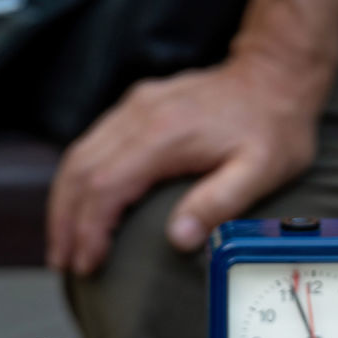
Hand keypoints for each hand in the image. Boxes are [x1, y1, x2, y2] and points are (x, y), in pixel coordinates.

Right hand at [47, 53, 326, 275]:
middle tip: (63, 261)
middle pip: (80, 172)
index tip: (86, 263)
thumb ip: (218, 203)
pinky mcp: (137, 107)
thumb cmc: (273, 125)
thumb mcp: (261, 171)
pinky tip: (79, 203)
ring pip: (78, 155)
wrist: (274, 75)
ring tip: (62, 242)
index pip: (105, 187)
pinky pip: (92, 143)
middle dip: (65, 221)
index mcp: (163, 136)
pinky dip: (78, 178)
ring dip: (64, 201)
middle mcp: (139, 117)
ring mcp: (134, 108)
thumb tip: (177, 238)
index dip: (90, 229)